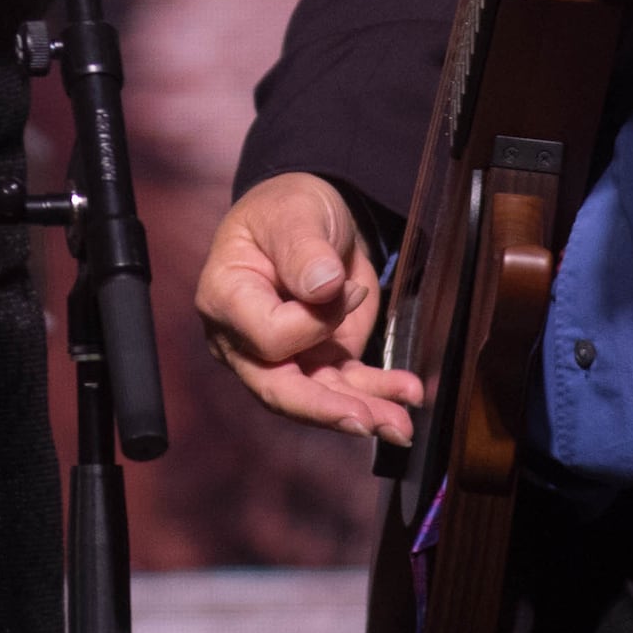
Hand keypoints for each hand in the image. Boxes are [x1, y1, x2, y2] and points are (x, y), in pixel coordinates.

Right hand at [195, 173, 422, 444]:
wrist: (310, 218)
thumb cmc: (288, 208)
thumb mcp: (295, 213)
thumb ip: (304, 249)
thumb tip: (323, 287)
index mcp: (226, 299)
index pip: (267, 337)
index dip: (312, 321)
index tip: (343, 286)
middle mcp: (244, 340)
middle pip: (279, 388)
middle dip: (325, 408)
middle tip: (367, 420)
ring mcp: (281, 356)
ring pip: (317, 398)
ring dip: (362, 411)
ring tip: (401, 424)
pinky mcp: (316, 360)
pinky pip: (344, 387)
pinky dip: (377, 393)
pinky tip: (407, 393)